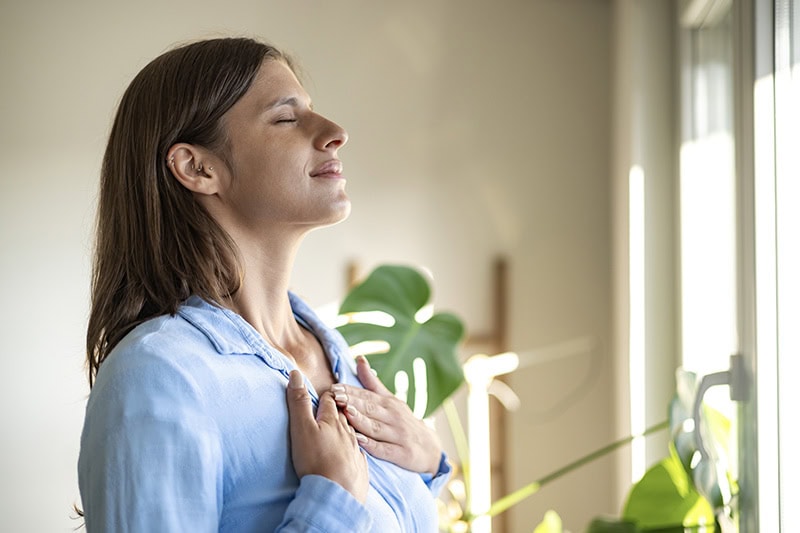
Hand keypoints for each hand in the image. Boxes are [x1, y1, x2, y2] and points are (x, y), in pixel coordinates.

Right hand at [286, 370, 368, 501]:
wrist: (337, 494)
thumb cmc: (316, 460)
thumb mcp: (302, 428)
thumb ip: (299, 402)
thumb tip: (296, 374)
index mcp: (333, 421)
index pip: (330, 401)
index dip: (326, 395)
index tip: (324, 392)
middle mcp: (348, 433)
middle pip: (344, 415)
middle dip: (339, 409)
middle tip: (334, 405)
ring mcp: (356, 450)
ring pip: (353, 433)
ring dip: (348, 427)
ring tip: (344, 426)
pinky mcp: (359, 468)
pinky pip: (358, 453)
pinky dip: (354, 449)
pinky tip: (354, 452)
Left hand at [331, 356, 442, 474]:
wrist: (430, 448)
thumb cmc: (404, 422)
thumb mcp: (391, 400)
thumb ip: (372, 382)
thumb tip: (359, 359)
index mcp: (389, 403)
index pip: (367, 395)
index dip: (350, 391)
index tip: (334, 388)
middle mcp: (394, 417)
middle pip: (370, 409)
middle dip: (352, 402)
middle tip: (335, 397)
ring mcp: (398, 435)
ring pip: (375, 427)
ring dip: (360, 420)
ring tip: (345, 413)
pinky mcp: (401, 453)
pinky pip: (384, 449)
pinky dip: (372, 445)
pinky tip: (359, 441)